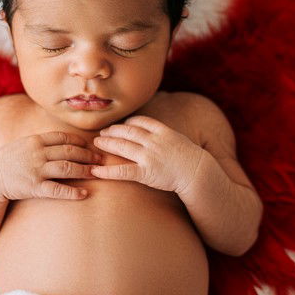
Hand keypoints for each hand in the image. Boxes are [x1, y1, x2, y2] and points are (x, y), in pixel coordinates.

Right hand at [0, 131, 99, 200]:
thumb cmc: (9, 160)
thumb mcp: (23, 144)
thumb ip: (42, 142)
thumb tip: (63, 140)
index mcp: (35, 140)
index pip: (63, 137)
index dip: (79, 141)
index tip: (90, 145)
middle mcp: (37, 153)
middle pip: (69, 152)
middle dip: (88, 155)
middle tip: (100, 159)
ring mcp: (36, 170)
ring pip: (67, 168)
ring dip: (85, 171)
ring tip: (97, 173)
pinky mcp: (34, 187)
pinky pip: (57, 190)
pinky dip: (72, 192)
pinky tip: (83, 194)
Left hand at [90, 115, 204, 193]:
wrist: (198, 172)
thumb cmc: (191, 159)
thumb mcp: (179, 140)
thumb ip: (165, 135)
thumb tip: (156, 133)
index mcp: (163, 131)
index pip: (141, 122)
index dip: (128, 123)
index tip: (121, 125)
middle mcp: (154, 141)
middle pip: (128, 132)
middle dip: (113, 131)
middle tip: (102, 132)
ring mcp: (149, 156)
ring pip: (123, 146)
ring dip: (108, 143)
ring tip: (97, 143)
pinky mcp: (146, 172)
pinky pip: (123, 171)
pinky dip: (108, 171)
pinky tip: (96, 171)